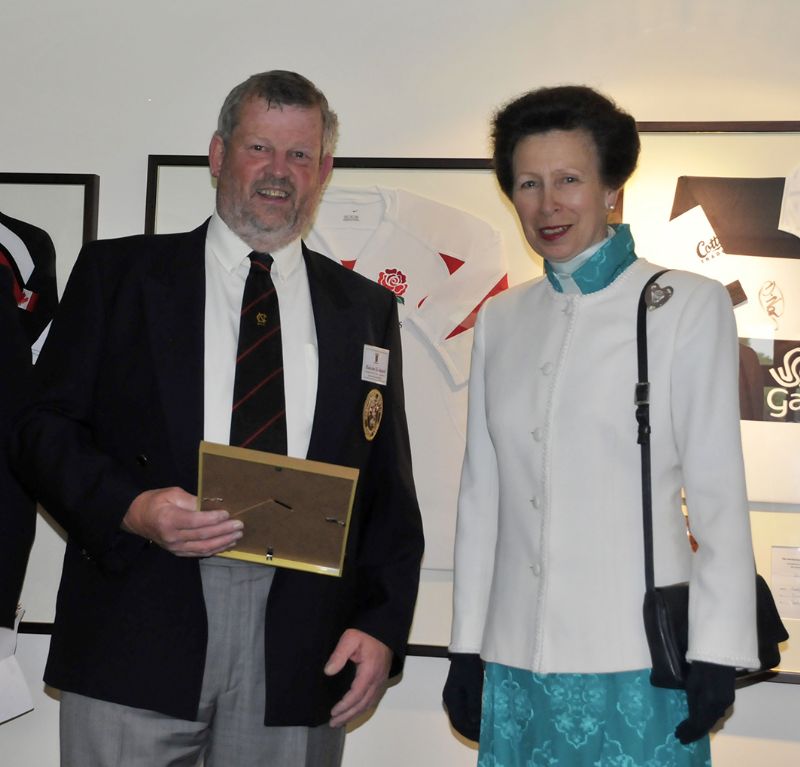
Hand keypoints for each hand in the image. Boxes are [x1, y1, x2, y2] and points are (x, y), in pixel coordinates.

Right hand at [121, 487, 242, 556]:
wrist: (137, 518)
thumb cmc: (155, 502)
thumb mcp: (172, 494)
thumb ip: (191, 500)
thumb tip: (211, 505)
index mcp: (169, 519)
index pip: (195, 521)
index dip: (213, 519)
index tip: (227, 514)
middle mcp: (172, 537)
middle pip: (203, 536)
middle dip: (223, 531)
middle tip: (239, 525)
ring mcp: (175, 547)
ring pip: (203, 548)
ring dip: (223, 542)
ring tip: (237, 535)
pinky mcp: (178, 552)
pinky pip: (199, 553)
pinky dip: (215, 549)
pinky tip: (226, 544)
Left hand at [325, 628, 391, 726]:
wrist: (384, 631)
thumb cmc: (366, 634)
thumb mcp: (350, 638)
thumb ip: (339, 655)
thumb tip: (328, 671)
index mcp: (369, 671)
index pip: (357, 695)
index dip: (345, 706)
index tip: (333, 712)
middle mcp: (377, 679)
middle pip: (363, 704)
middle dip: (348, 715)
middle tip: (333, 723)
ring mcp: (381, 680)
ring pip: (369, 704)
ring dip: (355, 714)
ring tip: (341, 721)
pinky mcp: (381, 680)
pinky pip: (373, 699)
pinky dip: (362, 708)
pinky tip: (355, 711)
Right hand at [442, 653, 482, 741]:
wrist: (466, 653)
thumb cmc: (470, 669)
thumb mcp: (474, 686)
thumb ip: (474, 704)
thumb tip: (474, 722)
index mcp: (452, 700)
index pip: (459, 723)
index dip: (470, 732)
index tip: (483, 737)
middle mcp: (450, 701)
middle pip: (458, 722)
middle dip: (471, 731)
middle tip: (485, 737)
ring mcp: (453, 697)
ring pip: (460, 717)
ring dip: (471, 725)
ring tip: (484, 729)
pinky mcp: (457, 694)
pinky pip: (463, 710)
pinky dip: (471, 717)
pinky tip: (480, 718)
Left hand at [675, 661, 734, 743]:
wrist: (719, 655)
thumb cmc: (700, 667)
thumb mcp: (692, 685)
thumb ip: (692, 703)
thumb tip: (692, 718)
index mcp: (709, 703)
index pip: (698, 724)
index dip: (688, 731)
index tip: (678, 735)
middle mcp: (720, 707)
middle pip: (706, 725)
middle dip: (693, 733)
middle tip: (682, 737)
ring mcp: (726, 704)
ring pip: (713, 721)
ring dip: (701, 728)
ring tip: (689, 732)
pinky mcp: (729, 699)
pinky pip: (717, 715)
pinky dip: (708, 720)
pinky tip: (701, 722)